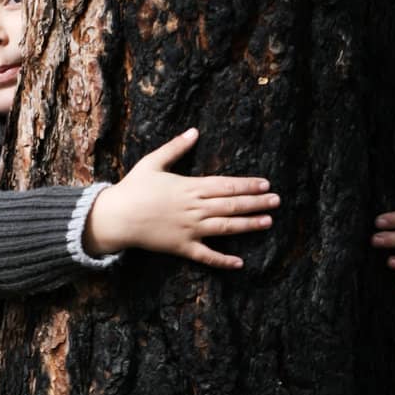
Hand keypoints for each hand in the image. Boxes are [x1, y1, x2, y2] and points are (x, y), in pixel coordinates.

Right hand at [84, 127, 277, 268]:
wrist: (116, 217)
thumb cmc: (133, 188)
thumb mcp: (152, 162)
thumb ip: (175, 147)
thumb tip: (194, 131)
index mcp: (189, 187)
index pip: (226, 185)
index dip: (247, 185)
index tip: (265, 184)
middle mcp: (194, 208)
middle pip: (231, 205)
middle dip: (256, 203)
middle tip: (277, 201)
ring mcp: (189, 229)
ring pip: (225, 227)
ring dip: (248, 225)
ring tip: (268, 222)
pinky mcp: (181, 247)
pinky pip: (206, 256)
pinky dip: (223, 260)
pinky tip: (239, 263)